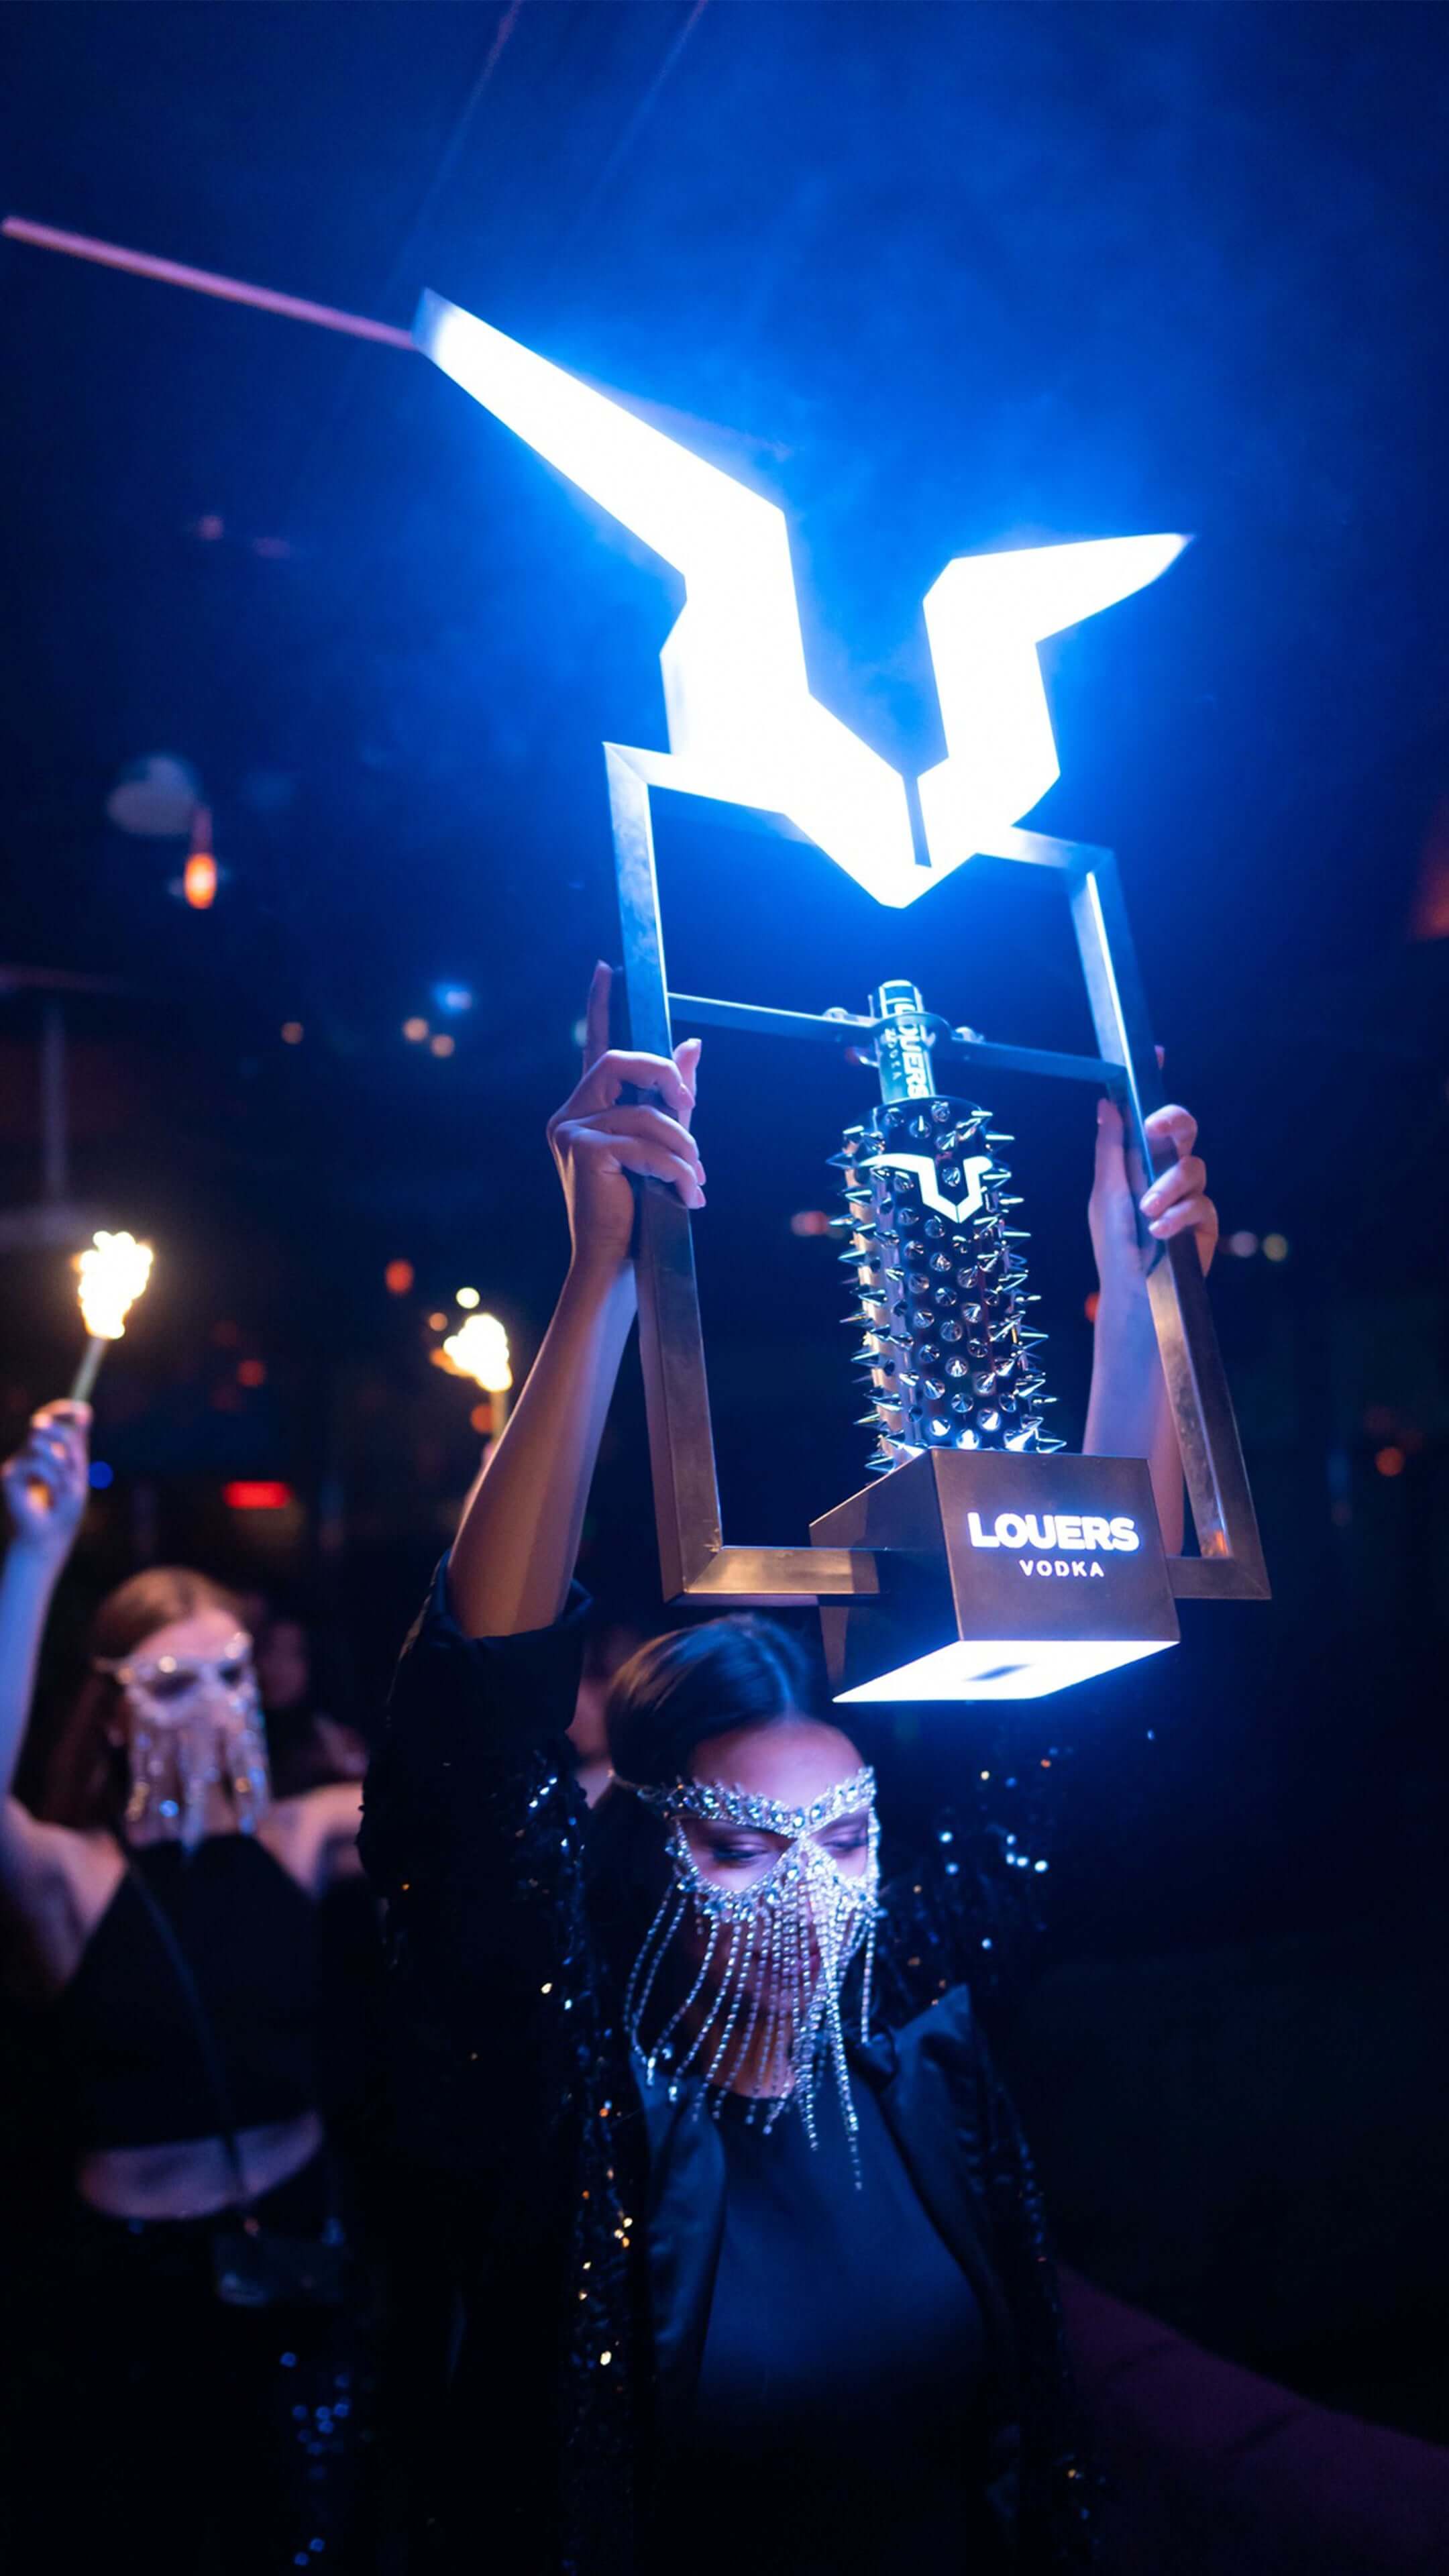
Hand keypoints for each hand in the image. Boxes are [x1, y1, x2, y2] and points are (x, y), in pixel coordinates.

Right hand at [2, 1401, 91, 1560]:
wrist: (48, 1539)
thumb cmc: (63, 1511)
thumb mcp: (77, 1473)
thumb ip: (77, 1444)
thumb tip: (84, 1411)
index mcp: (45, 1453)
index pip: (49, 1420)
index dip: (63, 1410)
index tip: (83, 1411)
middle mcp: (28, 1455)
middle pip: (42, 1425)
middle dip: (62, 1437)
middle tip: (70, 1461)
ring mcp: (17, 1464)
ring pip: (40, 1444)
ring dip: (60, 1465)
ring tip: (63, 1488)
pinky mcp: (9, 1476)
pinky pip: (37, 1465)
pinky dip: (52, 1480)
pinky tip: (51, 1496)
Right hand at [548, 964, 704, 1280]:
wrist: (616, 1264)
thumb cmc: (637, 1210)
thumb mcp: (660, 1145)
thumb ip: (671, 1095)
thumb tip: (693, 1043)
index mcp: (584, 1111)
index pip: (593, 1046)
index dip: (598, 1005)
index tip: (606, 968)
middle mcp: (567, 1115)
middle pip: (620, 1063)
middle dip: (665, 1079)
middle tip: (692, 1110)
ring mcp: (570, 1132)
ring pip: (644, 1114)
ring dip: (683, 1148)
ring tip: (696, 1181)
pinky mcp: (584, 1151)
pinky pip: (644, 1143)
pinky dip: (675, 1169)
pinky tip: (688, 1196)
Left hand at [1090, 1096, 1217, 1307]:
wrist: (1131, 1294)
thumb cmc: (1113, 1245)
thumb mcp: (1106, 1193)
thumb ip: (1110, 1148)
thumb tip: (1107, 1103)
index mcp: (1138, 1161)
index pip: (1149, 1117)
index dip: (1153, 1086)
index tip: (1155, 1054)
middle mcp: (1165, 1173)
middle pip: (1184, 1130)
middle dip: (1174, 1121)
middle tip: (1156, 1128)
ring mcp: (1188, 1195)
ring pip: (1194, 1166)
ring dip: (1167, 1186)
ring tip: (1147, 1212)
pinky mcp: (1205, 1221)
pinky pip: (1202, 1202)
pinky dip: (1179, 1215)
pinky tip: (1159, 1232)